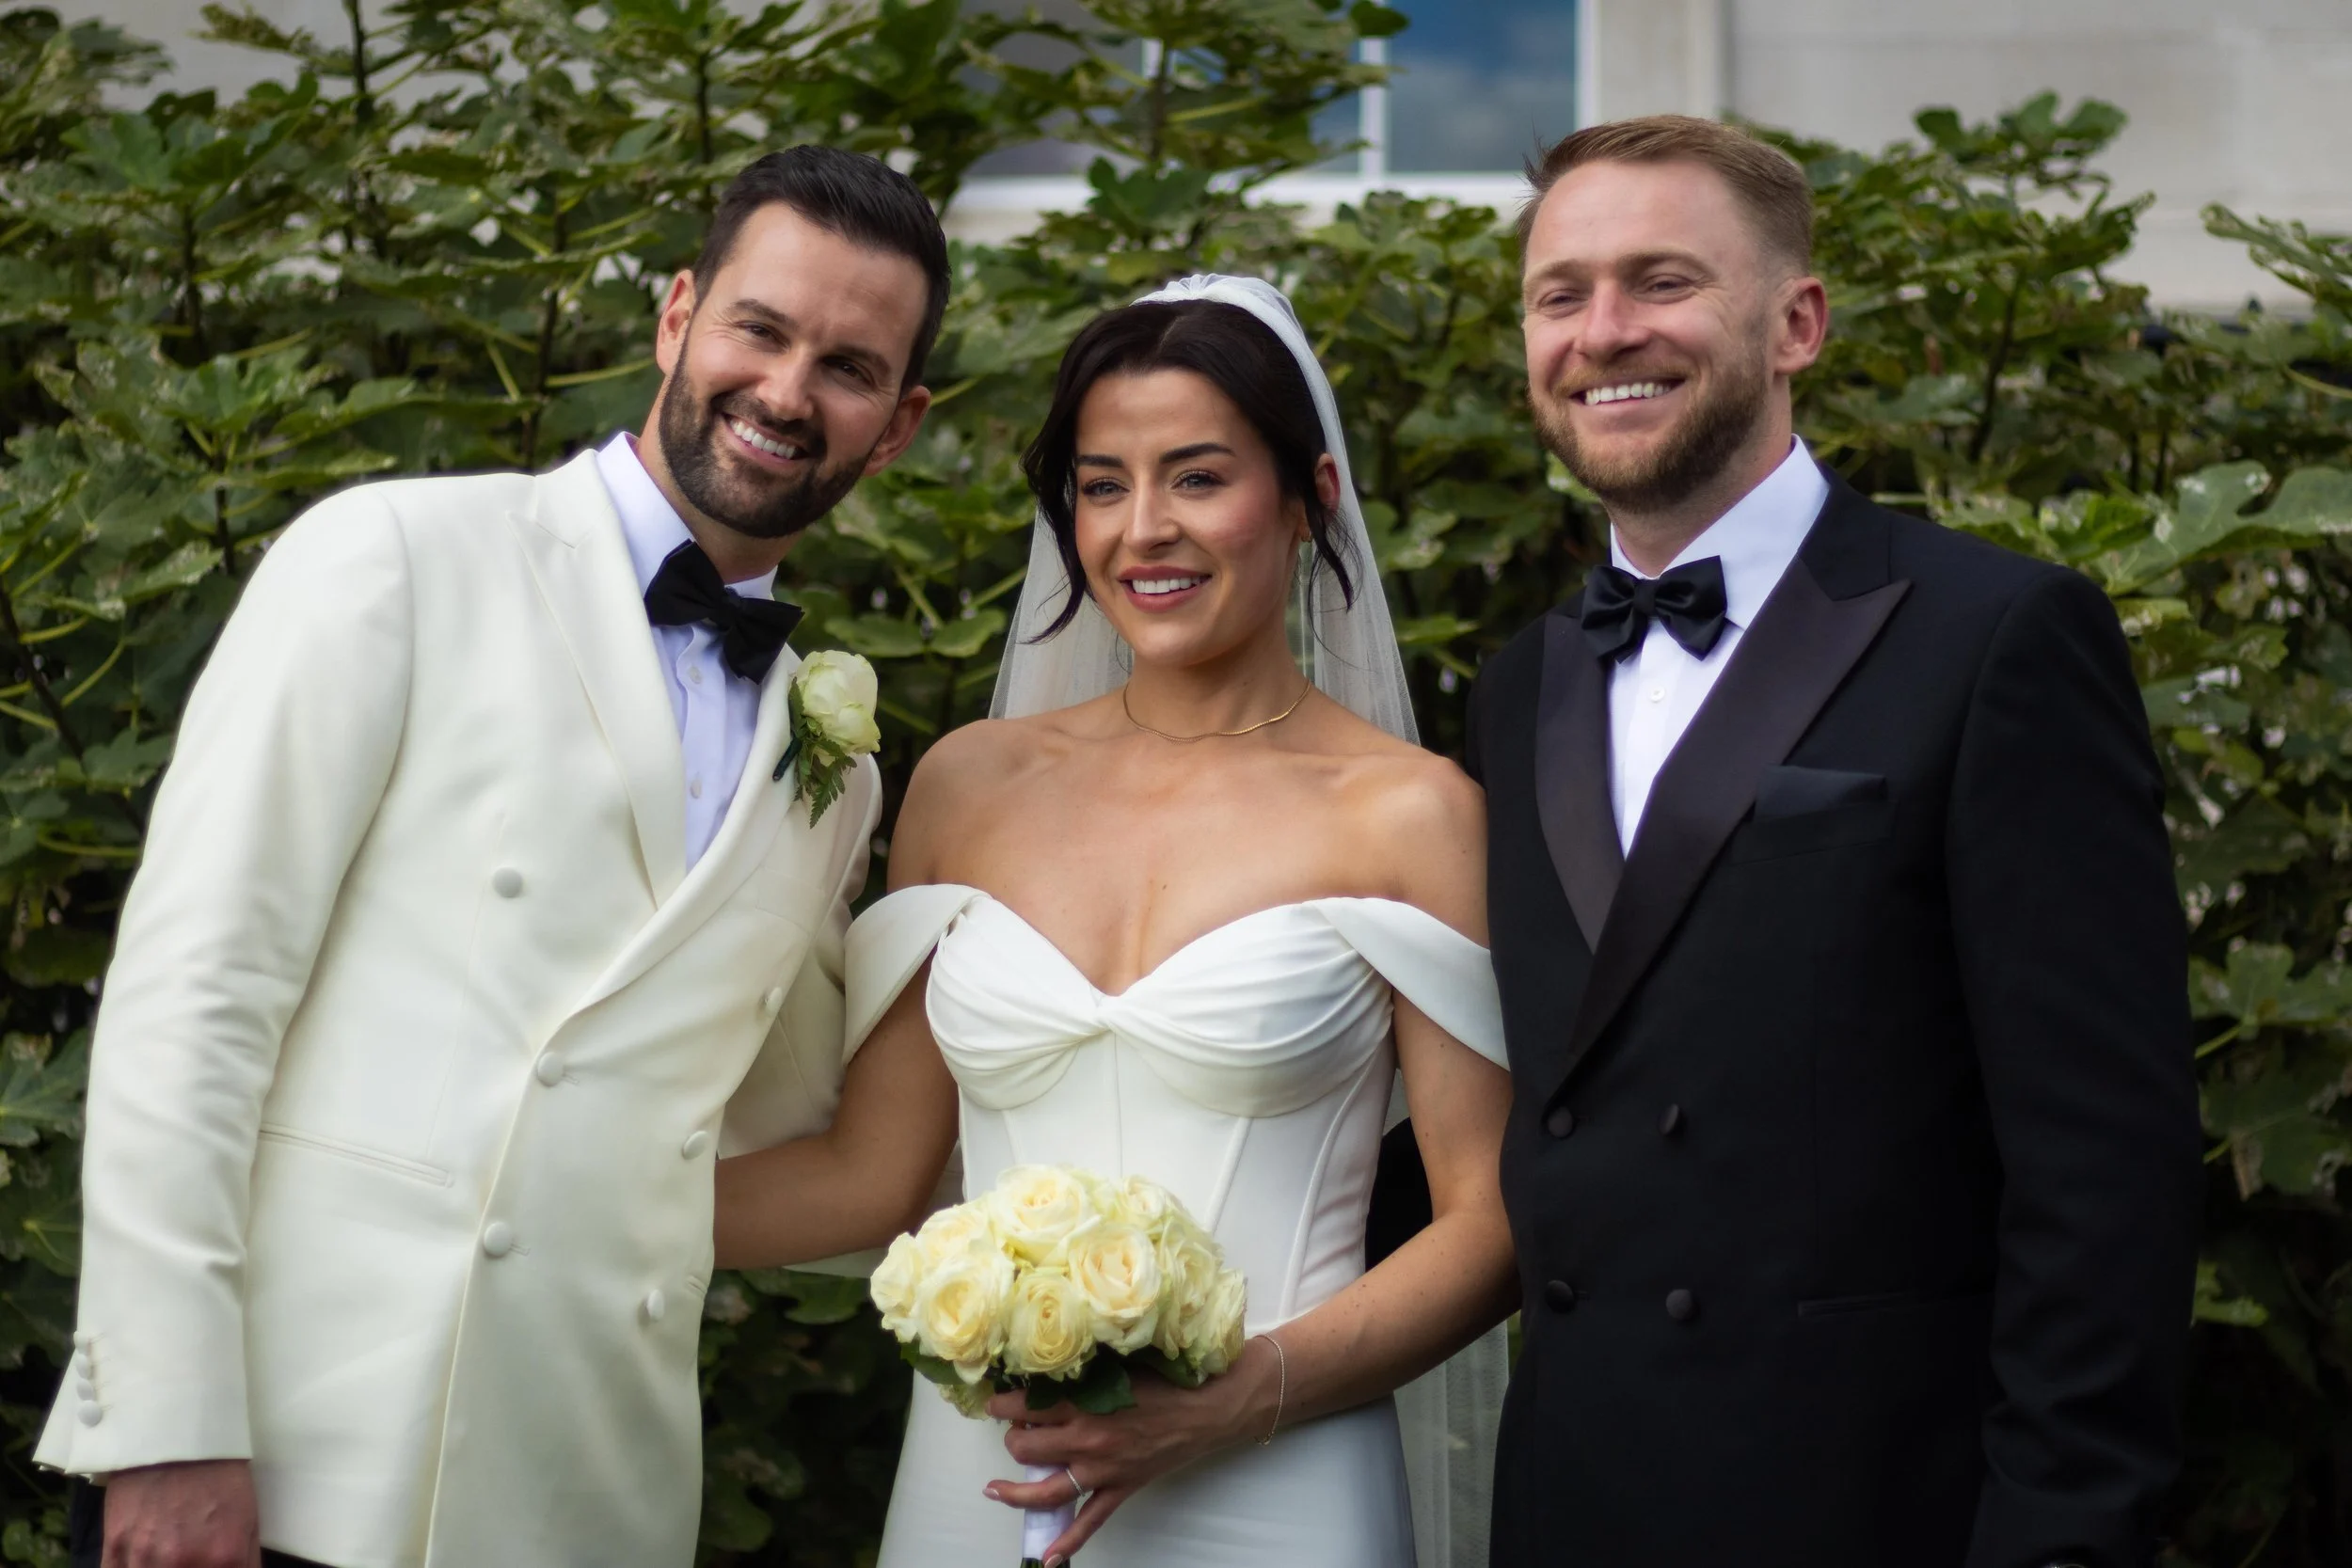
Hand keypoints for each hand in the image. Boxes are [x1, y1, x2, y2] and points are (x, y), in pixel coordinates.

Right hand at [101, 1460, 261, 1567]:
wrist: (174, 1433)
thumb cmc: (219, 1473)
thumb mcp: (248, 1518)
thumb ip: (244, 1561)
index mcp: (224, 1558)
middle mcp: (183, 1565)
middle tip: (188, 1560)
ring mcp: (144, 1559)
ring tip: (167, 1559)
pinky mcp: (114, 1548)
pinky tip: (142, 1562)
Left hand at [980, 1342, 1276, 1562]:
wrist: (1206, 1409)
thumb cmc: (1166, 1381)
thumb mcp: (1118, 1366)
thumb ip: (1083, 1373)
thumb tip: (1047, 1371)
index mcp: (1084, 1405)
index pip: (1024, 1407)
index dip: (1003, 1404)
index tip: (997, 1400)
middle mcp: (1086, 1441)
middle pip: (1026, 1448)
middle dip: (1012, 1438)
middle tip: (1014, 1428)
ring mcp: (1102, 1470)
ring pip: (1046, 1490)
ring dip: (1015, 1492)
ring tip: (994, 1490)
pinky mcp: (1120, 1489)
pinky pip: (1090, 1522)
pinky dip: (1068, 1541)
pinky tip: (1048, 1556)